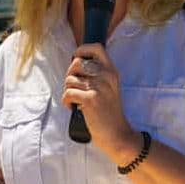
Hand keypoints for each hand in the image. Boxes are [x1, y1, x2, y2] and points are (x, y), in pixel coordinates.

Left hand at [61, 43, 138, 163]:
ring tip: (75, 101)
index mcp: (112, 72)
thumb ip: (99, 76)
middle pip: (76, 64)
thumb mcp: (110, 88)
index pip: (96, 48)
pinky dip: (66, 101)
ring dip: (68, 91)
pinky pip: (68, 93)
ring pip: (69, 80)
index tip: (76, 58)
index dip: (82, 50)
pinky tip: (73, 108)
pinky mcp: (90, 99)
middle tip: (74, 88)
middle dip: (70, 75)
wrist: (118, 135)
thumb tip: (76, 64)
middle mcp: (106, 76)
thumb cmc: (109, 113)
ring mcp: (99, 87)